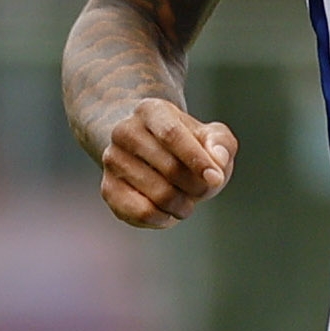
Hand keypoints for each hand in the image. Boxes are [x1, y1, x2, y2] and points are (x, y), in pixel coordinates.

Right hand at [97, 97, 237, 228]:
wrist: (149, 153)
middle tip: (205, 189)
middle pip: (170, 168)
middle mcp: (125, 132)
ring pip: (159, 195)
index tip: (216, 178)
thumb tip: (217, 160)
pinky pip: (142, 213)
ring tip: (187, 199)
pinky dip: (165, 218)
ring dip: (184, 205)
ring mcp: (113, 160)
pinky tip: (170, 211)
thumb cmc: (188, 145)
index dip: (196, 159)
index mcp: (151, 111)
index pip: (172, 134)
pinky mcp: (108, 189)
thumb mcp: (210, 137)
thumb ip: (221, 144)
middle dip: (198, 187)